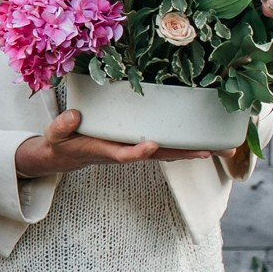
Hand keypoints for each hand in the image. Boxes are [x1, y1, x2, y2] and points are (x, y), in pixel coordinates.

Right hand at [12, 109, 226, 177]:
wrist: (64, 157)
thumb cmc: (60, 143)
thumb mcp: (54, 134)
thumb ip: (62, 125)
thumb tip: (74, 114)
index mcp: (102, 150)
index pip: (122, 154)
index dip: (137, 151)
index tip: (151, 145)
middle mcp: (123, 153)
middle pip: (157, 157)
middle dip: (183, 154)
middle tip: (210, 151)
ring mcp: (132, 150)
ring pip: (165, 153)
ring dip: (191, 151)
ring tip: (218, 148)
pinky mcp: (136, 146)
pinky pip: (163, 148)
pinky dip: (182, 145)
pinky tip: (201, 142)